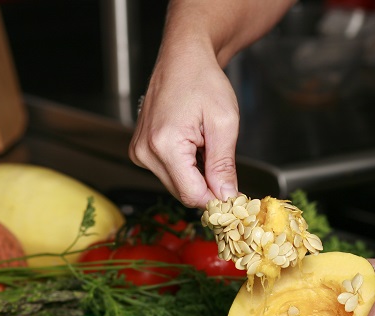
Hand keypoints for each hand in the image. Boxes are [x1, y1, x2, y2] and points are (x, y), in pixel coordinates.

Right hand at [129, 47, 239, 208]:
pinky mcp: (140, 150)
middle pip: (183, 192)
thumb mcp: (224, 123)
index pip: (192, 195)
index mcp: (164, 144)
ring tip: (205, 144)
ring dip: (197, 174)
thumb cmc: (203, 81)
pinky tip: (193, 144)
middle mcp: (145, 151)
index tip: (235, 192)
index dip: (217, 197)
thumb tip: (226, 196)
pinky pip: (169, 173)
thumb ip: (223, 165)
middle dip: (208, 184)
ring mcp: (139, 151)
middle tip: (222, 159)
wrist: (183, 59)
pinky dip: (186, 166)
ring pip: (177, 184)